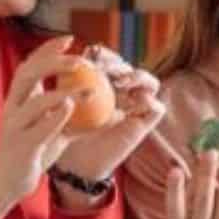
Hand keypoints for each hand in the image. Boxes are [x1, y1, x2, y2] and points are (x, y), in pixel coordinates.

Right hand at [0, 38, 87, 218]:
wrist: (9, 182)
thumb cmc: (34, 152)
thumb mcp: (58, 130)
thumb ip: (78, 117)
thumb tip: (113, 106)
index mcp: (19, 99)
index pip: (29, 64)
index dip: (47, 49)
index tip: (70, 38)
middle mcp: (13, 108)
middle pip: (27, 74)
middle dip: (52, 62)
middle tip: (80, 60)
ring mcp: (15, 127)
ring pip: (33, 102)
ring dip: (62, 92)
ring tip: (88, 89)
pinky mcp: (21, 146)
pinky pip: (38, 129)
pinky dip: (55, 117)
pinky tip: (72, 109)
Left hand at [54, 45, 167, 182]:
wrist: (77, 163)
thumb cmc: (66, 132)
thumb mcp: (63, 104)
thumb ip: (67, 82)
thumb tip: (62, 56)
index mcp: (105, 82)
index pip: (111, 60)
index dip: (104, 55)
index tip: (91, 56)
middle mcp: (124, 91)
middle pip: (130, 68)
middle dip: (119, 65)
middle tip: (106, 69)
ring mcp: (137, 105)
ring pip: (150, 82)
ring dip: (138, 78)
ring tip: (122, 82)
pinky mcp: (146, 122)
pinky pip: (156, 108)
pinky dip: (150, 102)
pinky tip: (134, 101)